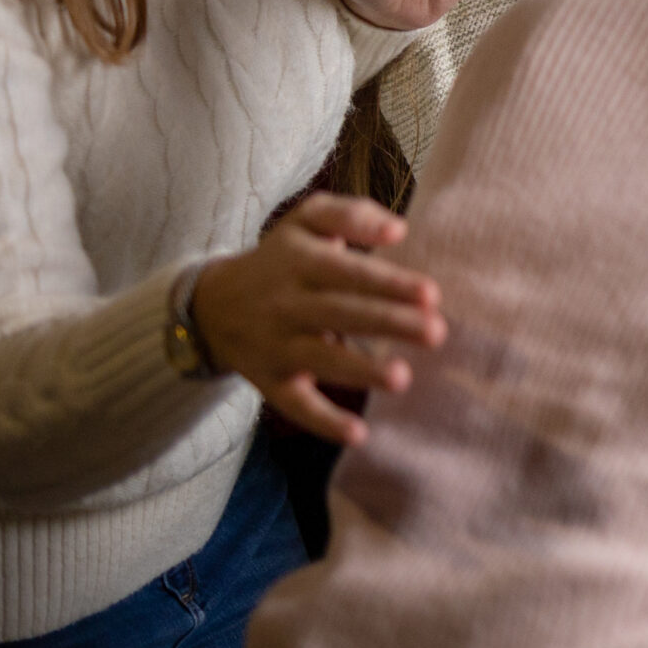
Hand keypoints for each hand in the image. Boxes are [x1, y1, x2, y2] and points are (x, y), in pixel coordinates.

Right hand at [190, 194, 447, 446]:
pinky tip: (359, 434)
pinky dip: (323, 421)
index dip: (388, 283)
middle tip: (437, 332)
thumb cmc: (282, 257)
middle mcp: (287, 305)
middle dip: (389, 324)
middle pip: (341, 314)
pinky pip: (295, 404)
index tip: (432, 294)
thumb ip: (352, 214)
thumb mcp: (306, 220)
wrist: (210, 303)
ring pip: (320, 360)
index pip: (348, 274)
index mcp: (301, 263)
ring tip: (403, 379)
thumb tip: (398, 229)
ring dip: (360, 372)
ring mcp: (276, 346)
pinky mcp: (270, 381)